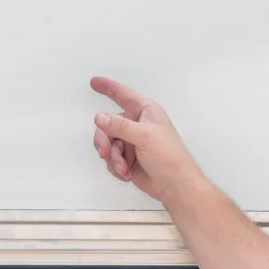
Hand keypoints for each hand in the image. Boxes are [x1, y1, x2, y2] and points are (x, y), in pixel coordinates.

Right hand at [91, 78, 204, 205]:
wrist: (175, 186)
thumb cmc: (169, 157)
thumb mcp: (144, 137)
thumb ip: (120, 126)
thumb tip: (99, 117)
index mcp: (145, 111)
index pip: (122, 94)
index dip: (108, 87)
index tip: (93, 82)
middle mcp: (137, 124)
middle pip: (107, 125)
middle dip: (105, 141)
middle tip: (105, 153)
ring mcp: (132, 142)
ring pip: (107, 144)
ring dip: (113, 158)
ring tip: (124, 168)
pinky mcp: (128, 159)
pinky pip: (111, 158)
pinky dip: (116, 167)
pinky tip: (127, 173)